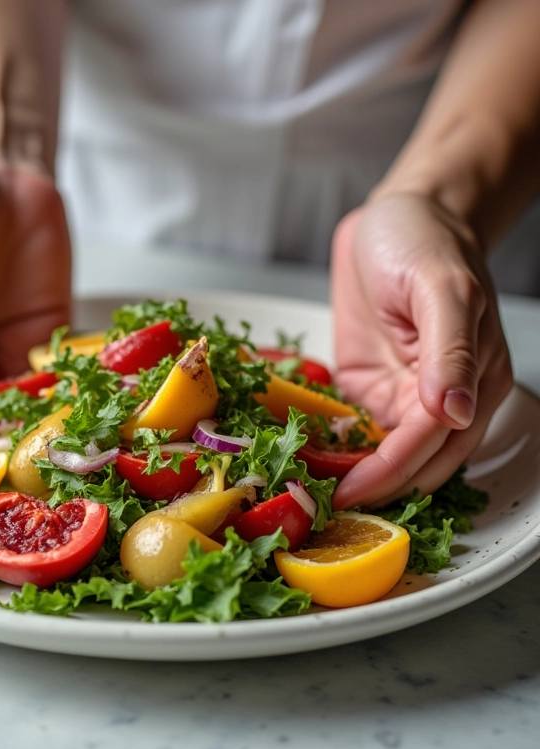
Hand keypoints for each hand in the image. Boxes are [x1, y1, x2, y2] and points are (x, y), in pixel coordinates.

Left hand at [330, 193, 512, 508]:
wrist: (397, 217)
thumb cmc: (426, 242)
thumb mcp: (441, 287)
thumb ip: (450, 349)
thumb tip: (455, 411)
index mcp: (468, 381)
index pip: (429, 443)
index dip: (392, 472)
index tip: (352, 493)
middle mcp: (435, 398)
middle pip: (410, 463)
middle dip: (372, 489)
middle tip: (321, 508)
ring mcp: (399, 395)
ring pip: (381, 456)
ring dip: (350, 476)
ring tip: (306, 494)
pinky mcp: (367, 387)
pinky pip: (352, 429)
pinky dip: (332, 448)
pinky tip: (302, 459)